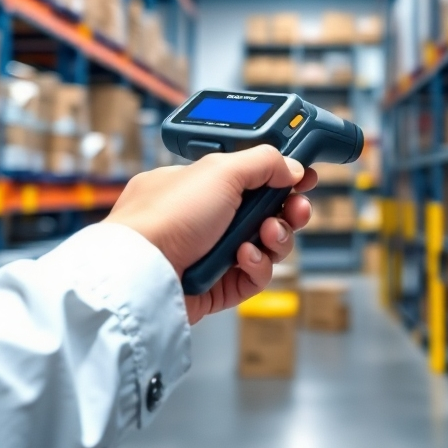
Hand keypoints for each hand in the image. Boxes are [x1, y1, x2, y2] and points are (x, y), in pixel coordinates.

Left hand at [104, 146, 316, 323]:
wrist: (143, 271)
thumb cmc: (167, 215)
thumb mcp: (220, 171)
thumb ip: (263, 162)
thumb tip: (292, 167)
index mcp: (205, 184)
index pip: (253, 176)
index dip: (282, 176)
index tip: (304, 178)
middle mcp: (209, 217)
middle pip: (267, 211)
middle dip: (288, 209)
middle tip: (296, 209)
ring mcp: (214, 251)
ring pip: (267, 244)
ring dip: (276, 237)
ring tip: (266, 235)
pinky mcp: (218, 286)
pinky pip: (255, 275)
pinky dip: (257, 265)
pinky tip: (244, 257)